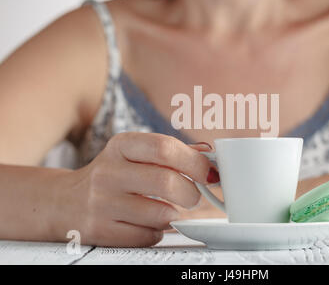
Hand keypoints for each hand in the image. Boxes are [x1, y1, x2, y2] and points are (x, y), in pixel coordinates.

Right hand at [55, 133, 216, 246]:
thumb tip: (206, 153)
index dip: (194, 161)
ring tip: (165, 209)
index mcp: (121, 146)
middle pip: (166, 182)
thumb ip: (170, 152)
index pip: (164, 148)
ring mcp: (101, 203)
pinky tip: (147, 222)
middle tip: (193, 197)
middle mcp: (108, 172)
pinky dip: (156, 232)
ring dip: (173, 215)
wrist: (65, 202)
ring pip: (160, 214)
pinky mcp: (100, 231)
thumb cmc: (111, 175)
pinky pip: (147, 236)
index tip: (209, 173)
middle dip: (191, 193)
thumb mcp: (133, 154)